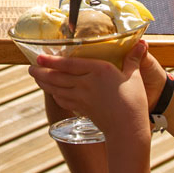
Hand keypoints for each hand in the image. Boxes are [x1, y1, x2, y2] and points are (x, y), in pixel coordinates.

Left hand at [30, 40, 149, 138]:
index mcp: (98, 71)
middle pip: (57, 76)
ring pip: (56, 88)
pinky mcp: (81, 109)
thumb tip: (142, 43)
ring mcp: (81, 98)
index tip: (39, 56)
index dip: (51, 60)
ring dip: (43, 82)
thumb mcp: (134, 77)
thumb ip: (133, 59)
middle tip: (30, 67)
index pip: (69, 64)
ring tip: (35, 76)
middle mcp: (86, 83)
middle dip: (41, 72)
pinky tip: (51, 92)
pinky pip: (63, 100)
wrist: (128, 130)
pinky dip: (54, 94)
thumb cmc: (133, 102)